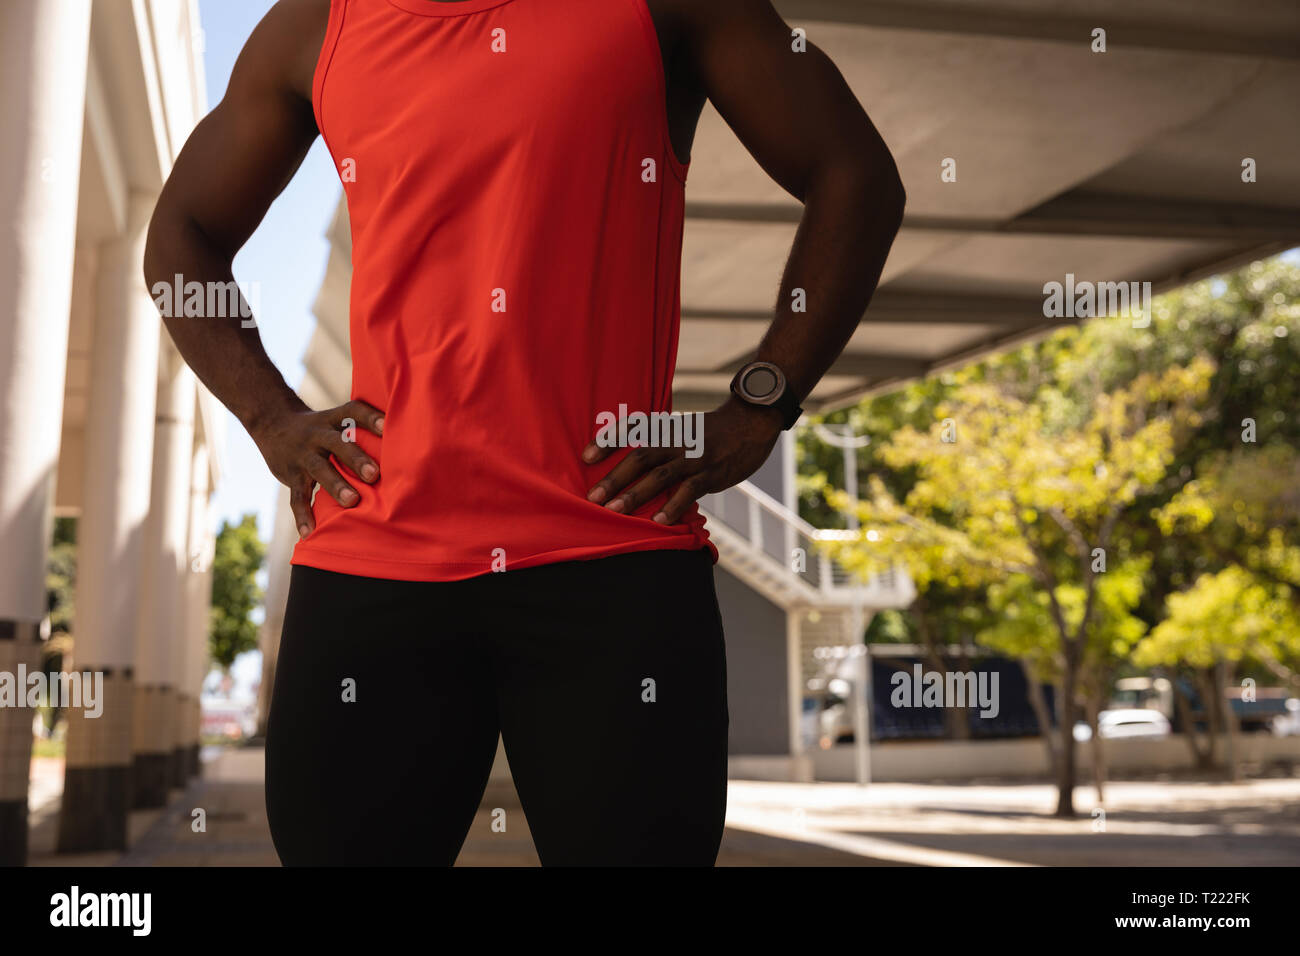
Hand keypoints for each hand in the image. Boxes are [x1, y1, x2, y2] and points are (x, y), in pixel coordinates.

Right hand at [247, 399, 385, 537]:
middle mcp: (318, 435)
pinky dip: (302, 515)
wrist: (273, 423)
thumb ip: (362, 431)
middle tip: (374, 475)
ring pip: (319, 469)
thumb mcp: (336, 420)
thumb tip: (407, 445)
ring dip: (336, 485)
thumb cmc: (321, 428)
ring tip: (352, 501)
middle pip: (338, 443)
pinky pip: (296, 497)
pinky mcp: (290, 475)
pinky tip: (309, 533)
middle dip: (356, 458)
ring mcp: (303, 455)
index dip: (370, 417)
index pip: (353, 411)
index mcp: (334, 420)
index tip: (387, 426)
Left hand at [582, 397, 782, 524]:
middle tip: (592, 497)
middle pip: (641, 456)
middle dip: (614, 477)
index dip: (607, 441)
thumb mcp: (682, 431)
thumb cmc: (712, 432)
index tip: (585, 457)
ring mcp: (695, 456)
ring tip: (615, 511)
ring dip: (636, 494)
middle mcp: (677, 440)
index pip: (632, 429)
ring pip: (661, 474)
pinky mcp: (713, 472)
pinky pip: (690, 490)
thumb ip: (660, 446)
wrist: (751, 422)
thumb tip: (632, 471)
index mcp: (666, 428)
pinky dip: (673, 505)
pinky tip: (658, 521)